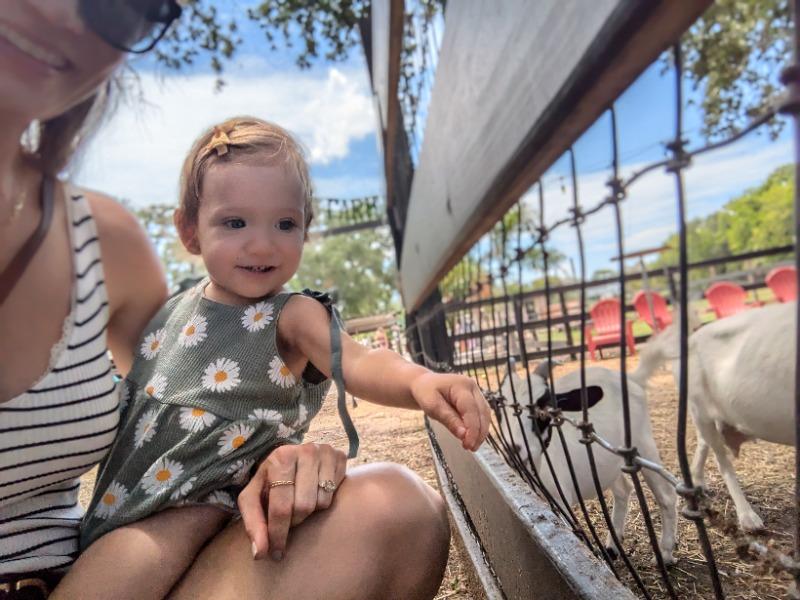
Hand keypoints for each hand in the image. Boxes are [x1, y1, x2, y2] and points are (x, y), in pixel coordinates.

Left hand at [237, 442, 346, 560]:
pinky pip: (335, 493)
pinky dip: (323, 500)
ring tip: (300, 503)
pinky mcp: (340, 457)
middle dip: (294, 521)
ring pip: (321, 502)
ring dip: (310, 512)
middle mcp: (305, 451)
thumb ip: (253, 524)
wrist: (290, 457)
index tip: (276, 553)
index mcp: (280, 458)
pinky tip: (313, 492)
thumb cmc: (270, 480)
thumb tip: (261, 553)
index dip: (278, 534)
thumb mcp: (253, 497)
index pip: (281, 506)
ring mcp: (325, 452)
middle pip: (304, 506)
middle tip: (289, 519)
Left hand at [410, 372, 490, 450]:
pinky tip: (473, 438)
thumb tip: (463, 435)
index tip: (468, 444)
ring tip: (472, 446)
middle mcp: (472, 387)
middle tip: (471, 448)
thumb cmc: (426, 393)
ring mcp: (476, 392)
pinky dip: (479, 427)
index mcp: (461, 385)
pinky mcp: (476, 399)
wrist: (423, 383)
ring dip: (481, 432)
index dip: (472, 429)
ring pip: (485, 414)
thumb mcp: (432, 406)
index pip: (471, 409)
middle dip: (478, 432)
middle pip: (482, 412)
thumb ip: (448, 419)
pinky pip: (482, 415)